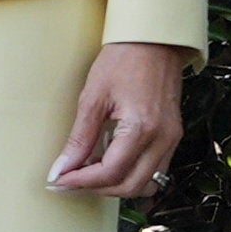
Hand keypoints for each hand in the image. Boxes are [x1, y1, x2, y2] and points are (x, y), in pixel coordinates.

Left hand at [49, 41, 189, 198]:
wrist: (153, 42)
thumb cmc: (122, 61)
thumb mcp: (92, 98)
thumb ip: (79, 139)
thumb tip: (60, 169)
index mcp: (142, 128)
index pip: (110, 173)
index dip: (80, 182)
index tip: (57, 181)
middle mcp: (163, 138)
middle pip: (130, 186)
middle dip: (96, 189)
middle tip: (68, 180)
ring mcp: (172, 138)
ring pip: (146, 183)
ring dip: (116, 186)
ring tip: (88, 174)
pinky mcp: (173, 136)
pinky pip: (155, 169)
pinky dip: (131, 174)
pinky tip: (108, 164)